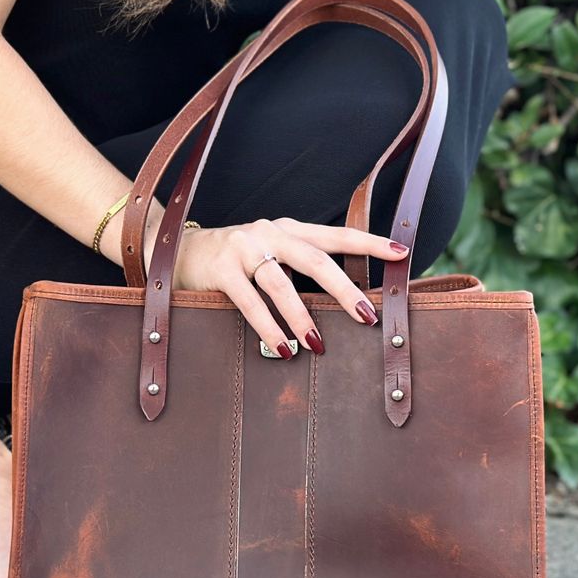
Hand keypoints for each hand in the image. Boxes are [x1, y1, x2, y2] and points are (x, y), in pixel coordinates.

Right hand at [169, 217, 409, 356]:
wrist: (175, 250)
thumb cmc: (232, 260)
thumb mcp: (268, 255)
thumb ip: (297, 268)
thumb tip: (341, 301)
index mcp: (288, 229)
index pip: (336, 235)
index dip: (370, 243)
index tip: (402, 254)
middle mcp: (269, 233)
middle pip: (315, 259)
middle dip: (344, 289)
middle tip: (367, 316)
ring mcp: (244, 249)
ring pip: (281, 283)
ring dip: (302, 317)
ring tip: (317, 345)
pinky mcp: (220, 269)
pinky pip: (248, 301)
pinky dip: (267, 327)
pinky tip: (281, 348)